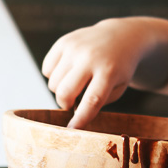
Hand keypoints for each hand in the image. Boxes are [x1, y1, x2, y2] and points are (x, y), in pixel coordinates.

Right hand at [42, 17, 167, 128]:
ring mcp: (75, 48)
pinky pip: (47, 70)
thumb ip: (98, 102)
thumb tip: (73, 113)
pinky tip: (69, 71)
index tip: (72, 130)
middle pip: (65, 93)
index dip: (80, 118)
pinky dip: (55, 75)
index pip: (91, 100)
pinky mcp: (63, 42)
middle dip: (65, 104)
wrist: (120, 37)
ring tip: (75, 84)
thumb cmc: (118, 69)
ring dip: (61, 90)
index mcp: (109, 71)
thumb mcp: (118, 87)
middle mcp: (90, 57)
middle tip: (74, 102)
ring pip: (53, 83)